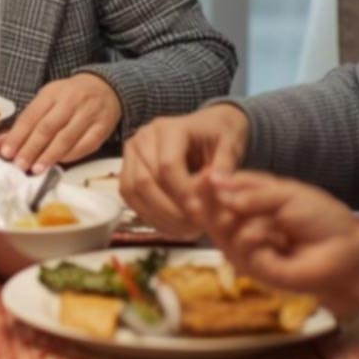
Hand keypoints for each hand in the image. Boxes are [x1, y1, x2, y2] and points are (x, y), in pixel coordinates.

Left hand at [0, 74, 121, 172]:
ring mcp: (89, 114)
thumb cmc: (69, 97)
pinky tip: (58, 164)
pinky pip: (85, 145)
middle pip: (47, 128)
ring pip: (66, 138)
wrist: (105, 88)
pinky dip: (70, 156)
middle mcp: (71, 101)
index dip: (17, 135)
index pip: (31, 116)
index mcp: (52, 93)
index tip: (6, 152)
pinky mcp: (103, 128)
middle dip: (31, 148)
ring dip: (49, 156)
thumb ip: (25, 122)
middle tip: (18, 165)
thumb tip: (1, 143)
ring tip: (35, 169)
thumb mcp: (46, 101)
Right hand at [119, 104, 248, 238]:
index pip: (167, 165)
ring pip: (132, 191)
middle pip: (145, 180)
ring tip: (185, 231)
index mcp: (169, 128)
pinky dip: (148, 215)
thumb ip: (224, 166)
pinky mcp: (128, 168)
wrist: (207, 127)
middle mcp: (143, 137)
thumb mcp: (231, 146)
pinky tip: (172, 226)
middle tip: (194, 228)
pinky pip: (129, 197)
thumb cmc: (219, 135)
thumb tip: (216, 184)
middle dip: (169, 210)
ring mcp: (132, 152)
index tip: (200, 214)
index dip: (182, 193)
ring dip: (157, 216)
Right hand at [198, 170, 358, 320]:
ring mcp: (247, 249)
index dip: (213, 183)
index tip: (205, 173)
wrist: (345, 251)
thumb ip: (252, 192)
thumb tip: (216, 186)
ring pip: (220, 230)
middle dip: (208, 198)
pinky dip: (252, 235)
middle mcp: (245, 226)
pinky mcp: (253, 268)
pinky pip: (240, 248)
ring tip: (238, 210)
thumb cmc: (321, 220)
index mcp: (253, 205)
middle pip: (214, 213)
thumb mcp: (287, 193)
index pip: (225, 192)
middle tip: (204, 183)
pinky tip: (270, 235)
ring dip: (228, 215)